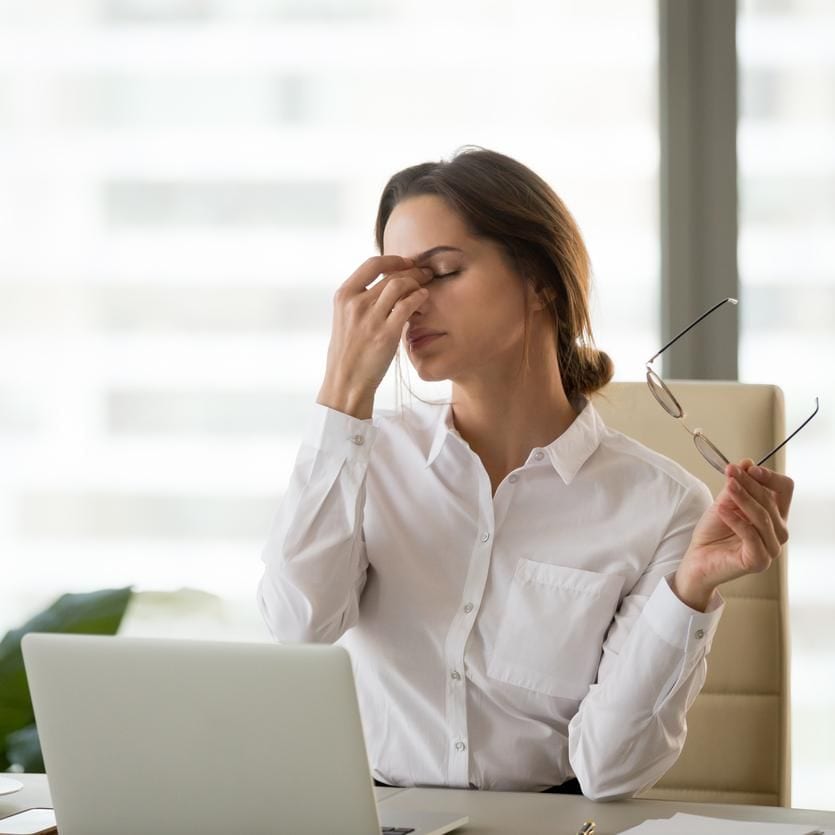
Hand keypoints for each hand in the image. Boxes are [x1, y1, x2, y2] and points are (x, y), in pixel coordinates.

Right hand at [317, 255, 433, 416]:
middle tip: (425, 273)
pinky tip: (424, 299)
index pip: (371, 264)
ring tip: (426, 286)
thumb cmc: (347, 352)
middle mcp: (355, 303)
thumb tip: (381, 285)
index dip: (393, 260)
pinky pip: (407, 305)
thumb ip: (359, 300)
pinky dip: (419, 298)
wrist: (345, 381)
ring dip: (417, 282)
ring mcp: (370, 318)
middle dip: (412, 270)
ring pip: (400, 285)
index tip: (406, 262)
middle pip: (390, 275)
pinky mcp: (386, 334)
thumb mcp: (344, 319)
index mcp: (343, 296)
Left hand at [673, 459, 793, 610]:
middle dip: (749, 484)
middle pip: (771, 501)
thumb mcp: (724, 503)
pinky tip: (721, 509)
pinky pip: (751, 535)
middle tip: (731, 471)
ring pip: (762, 517)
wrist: (698, 559)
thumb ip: (736, 486)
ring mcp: (770, 548)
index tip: (748, 468)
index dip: (769, 477)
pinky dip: (736, 519)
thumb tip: (747, 463)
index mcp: (775, 516)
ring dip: (743, 498)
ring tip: (727, 486)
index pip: (784, 490)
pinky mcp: (758, 561)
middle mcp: (777, 532)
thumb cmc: (713, 533)